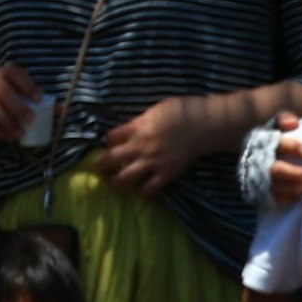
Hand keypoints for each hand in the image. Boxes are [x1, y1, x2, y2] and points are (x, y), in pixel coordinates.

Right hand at [0, 63, 43, 144]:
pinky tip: (8, 138)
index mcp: (7, 72)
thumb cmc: (12, 92)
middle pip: (3, 92)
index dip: (27, 85)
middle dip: (17, 107)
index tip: (39, 99)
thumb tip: (62, 110)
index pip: (15, 74)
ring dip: (6, 122)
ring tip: (20, 134)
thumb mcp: (25, 91)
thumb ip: (43, 100)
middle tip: (31, 121)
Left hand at [95, 96, 216, 195]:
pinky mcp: (167, 174)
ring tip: (115, 181)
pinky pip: (149, 189)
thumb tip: (133, 126)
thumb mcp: (156, 109)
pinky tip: (141, 190)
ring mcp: (153, 162)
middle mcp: (141, 147)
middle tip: (95, 167)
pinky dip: (143, 191)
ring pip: (125, 177)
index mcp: (138, 127)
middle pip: (111, 158)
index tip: (109, 143)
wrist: (205, 125)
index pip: (112, 137)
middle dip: (100, 163)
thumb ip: (142, 120)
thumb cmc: (183, 110)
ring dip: (117, 181)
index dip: (108, 140)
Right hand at [264, 113, 301, 208]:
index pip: (275, 143)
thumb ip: (284, 119)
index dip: (291, 147)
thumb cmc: (272, 140)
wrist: (254, 158)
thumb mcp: (275, 126)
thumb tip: (294, 123)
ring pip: (274, 187)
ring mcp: (256, 178)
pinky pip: (273, 199)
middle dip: (294, 173)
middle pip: (274, 170)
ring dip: (293, 187)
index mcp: (260, 141)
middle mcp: (256, 160)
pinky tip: (300, 194)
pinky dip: (287, 197)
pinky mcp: (259, 192)